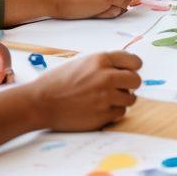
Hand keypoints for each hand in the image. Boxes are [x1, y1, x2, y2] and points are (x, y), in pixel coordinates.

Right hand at [27, 51, 142, 129]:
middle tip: (120, 88)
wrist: (40, 103)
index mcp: (100, 60)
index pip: (134, 61)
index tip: (130, 72)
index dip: (133, 67)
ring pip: (130, 98)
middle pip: (136, 80)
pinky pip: (120, 113)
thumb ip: (102, 64)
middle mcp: (106, 77)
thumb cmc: (57, 82)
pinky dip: (113, 112)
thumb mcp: (80, 63)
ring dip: (122, 99)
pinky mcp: (103, 115)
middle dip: (130, 84)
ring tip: (106, 99)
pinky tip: (99, 109)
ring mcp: (105, 97)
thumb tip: (124, 68)